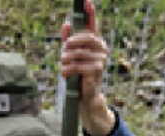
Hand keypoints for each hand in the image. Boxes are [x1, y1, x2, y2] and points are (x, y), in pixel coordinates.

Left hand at [60, 0, 115, 135]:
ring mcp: (101, 60)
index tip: (86, 1)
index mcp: (95, 43)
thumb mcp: (71, 56)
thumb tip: (66, 24)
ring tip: (63, 65)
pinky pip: (78, 65)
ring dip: (66, 59)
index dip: (90, 13)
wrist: (84, 96)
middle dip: (71, 44)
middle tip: (63, 50)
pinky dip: (68, 69)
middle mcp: (101, 49)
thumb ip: (68, 40)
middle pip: (84, 38)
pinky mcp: (96, 71)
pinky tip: (65, 73)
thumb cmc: (78, 75)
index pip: (93, 25)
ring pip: (78, 53)